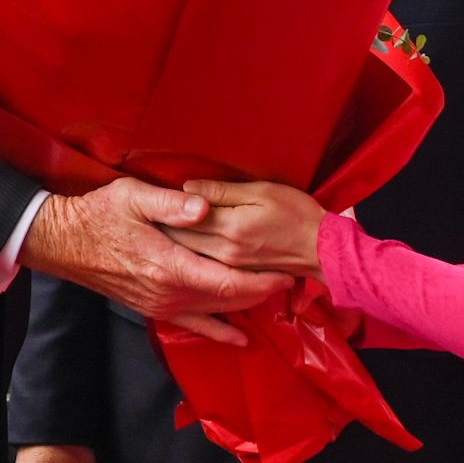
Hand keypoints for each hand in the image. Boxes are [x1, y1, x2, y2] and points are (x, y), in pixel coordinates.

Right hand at [20, 179, 292, 345]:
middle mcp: (169, 293)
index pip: (228, 282)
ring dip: (246, 305)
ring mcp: (161, 305)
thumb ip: (172, 203)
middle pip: (228, 300)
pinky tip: (239, 337)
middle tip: (290, 278)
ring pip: (215, 313)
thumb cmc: (99, 214)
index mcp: (170, 266)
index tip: (286, 272)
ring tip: (274, 295)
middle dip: (262, 292)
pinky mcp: (154, 308)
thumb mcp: (133, 196)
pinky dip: (219, 331)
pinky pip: (193, 325)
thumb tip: (205, 207)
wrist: (65, 243)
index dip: (261, 281)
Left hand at [161, 179, 326, 277]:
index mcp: (229, 227)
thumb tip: (189, 187)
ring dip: (171, 244)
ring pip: (189, 255)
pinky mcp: (236, 275)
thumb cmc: (296, 213)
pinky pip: (204, 267)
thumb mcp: (262, 191)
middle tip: (142, 217)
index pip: (184, 217)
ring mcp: (229, 266)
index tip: (146, 200)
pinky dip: (189, 258)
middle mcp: (224, 251)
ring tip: (152, 232)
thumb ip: (223, 191)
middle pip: (181, 240)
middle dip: (160, 228)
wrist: (321, 249)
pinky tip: (179, 254)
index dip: (164, 208)